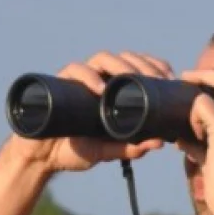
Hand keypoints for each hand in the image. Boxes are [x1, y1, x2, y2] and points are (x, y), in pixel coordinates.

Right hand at [7, 50, 173, 174]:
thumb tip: (159, 143)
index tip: (171, 78)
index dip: (155, 66)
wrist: (42, 157)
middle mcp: (98, 79)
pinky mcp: (60, 83)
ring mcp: (79, 79)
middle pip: (124, 58)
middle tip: (158, 79)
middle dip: (143, 64)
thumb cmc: (75, 149)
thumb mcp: (108, 151)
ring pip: (103, 58)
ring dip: (121, 65)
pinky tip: (100, 89)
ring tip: (133, 79)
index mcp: (113, 90)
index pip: (138, 67)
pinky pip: (75, 71)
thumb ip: (131, 147)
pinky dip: (88, 77)